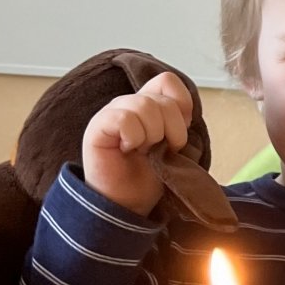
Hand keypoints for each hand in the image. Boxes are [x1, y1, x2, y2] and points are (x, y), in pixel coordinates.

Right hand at [82, 71, 193, 215]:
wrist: (129, 204)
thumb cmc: (150, 176)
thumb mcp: (174, 146)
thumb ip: (180, 122)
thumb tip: (186, 110)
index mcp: (148, 104)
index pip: (168, 81)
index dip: (181, 106)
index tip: (177, 135)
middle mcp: (129, 104)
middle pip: (162, 98)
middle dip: (171, 130)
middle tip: (158, 150)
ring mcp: (112, 112)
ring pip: (145, 105)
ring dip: (152, 136)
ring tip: (143, 151)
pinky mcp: (98, 126)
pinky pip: (124, 118)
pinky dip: (133, 136)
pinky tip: (128, 149)